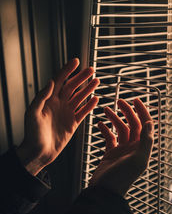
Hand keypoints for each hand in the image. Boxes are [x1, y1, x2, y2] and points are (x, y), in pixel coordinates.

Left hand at [16, 58, 98, 174]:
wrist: (39, 152)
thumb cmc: (32, 134)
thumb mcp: (32, 114)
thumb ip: (41, 97)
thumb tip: (51, 82)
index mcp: (49, 100)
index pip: (59, 81)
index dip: (67, 70)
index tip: (76, 61)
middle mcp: (59, 104)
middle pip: (72, 87)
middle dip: (81, 78)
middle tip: (91, 70)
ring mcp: (67, 113)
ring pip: (80, 98)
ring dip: (88, 89)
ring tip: (96, 81)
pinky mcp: (73, 123)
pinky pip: (83, 112)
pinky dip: (90, 106)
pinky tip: (95, 99)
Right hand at [89, 98, 153, 196]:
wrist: (105, 191)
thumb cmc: (121, 178)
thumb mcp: (138, 160)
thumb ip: (146, 142)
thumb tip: (150, 124)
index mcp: (141, 148)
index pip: (145, 125)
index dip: (142, 112)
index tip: (136, 100)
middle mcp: (133, 147)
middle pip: (132, 124)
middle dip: (127, 111)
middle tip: (119, 101)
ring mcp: (122, 150)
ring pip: (120, 129)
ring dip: (114, 118)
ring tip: (106, 109)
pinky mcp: (110, 153)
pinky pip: (109, 137)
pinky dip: (105, 129)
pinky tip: (100, 124)